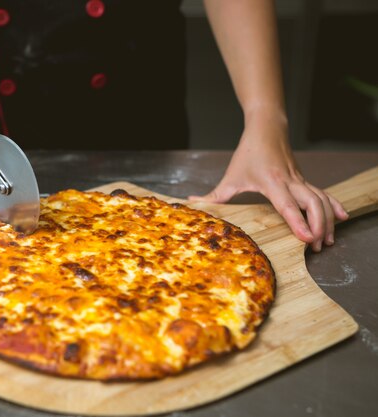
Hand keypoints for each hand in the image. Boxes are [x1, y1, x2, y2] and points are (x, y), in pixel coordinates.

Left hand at [189, 110, 347, 251]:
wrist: (267, 128)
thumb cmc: (249, 153)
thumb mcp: (230, 176)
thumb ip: (213, 195)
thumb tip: (191, 203)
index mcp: (271, 181)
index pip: (287, 205)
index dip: (298, 222)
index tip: (307, 238)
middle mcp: (290, 181)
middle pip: (312, 204)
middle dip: (318, 226)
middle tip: (316, 246)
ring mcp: (300, 180)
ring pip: (321, 200)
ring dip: (327, 221)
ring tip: (327, 241)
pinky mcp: (304, 180)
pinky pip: (324, 194)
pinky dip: (334, 206)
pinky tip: (342, 218)